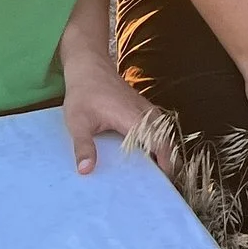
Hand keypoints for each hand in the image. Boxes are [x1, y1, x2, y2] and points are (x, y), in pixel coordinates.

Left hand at [60, 57, 171, 174]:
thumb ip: (83, 147)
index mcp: (132, 118)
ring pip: (165, 131)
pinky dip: (161, 139)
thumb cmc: (83, 93)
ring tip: (162, 171)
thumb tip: (86, 171)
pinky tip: (152, 152)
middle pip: (166, 138)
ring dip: (166, 149)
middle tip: (165, 182)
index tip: (166, 179)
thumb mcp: (77, 122)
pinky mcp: (143, 106)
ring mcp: (146, 108)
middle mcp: (144, 112)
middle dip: (170, 159)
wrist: (89, 66)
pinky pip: (159, 125)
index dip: (166, 161)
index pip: (158, 142)